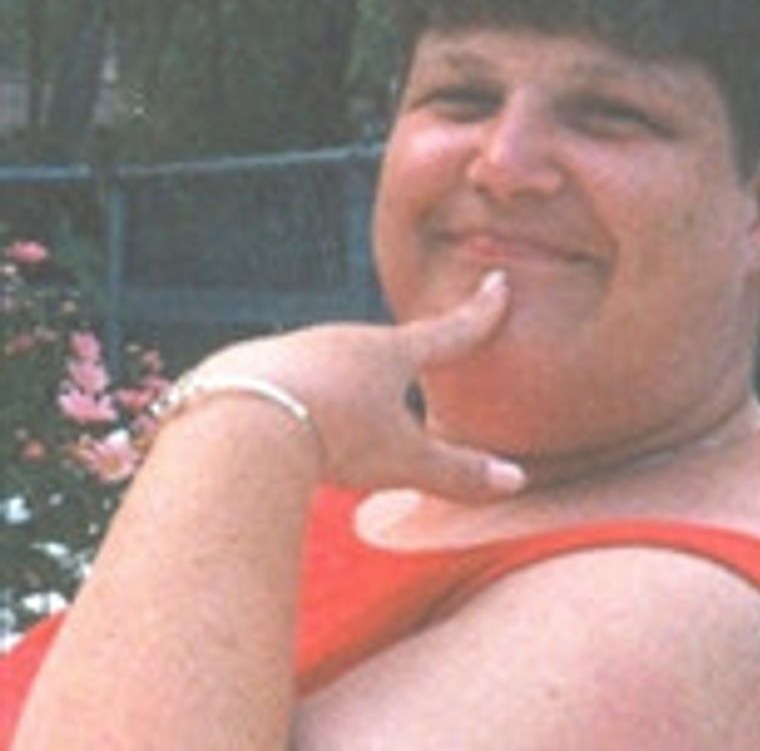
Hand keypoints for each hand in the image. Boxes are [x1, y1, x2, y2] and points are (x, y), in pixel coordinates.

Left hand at [193, 271, 523, 500]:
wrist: (237, 420)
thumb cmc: (334, 434)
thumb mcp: (402, 459)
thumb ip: (457, 472)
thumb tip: (515, 482)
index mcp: (390, 353)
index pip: (448, 330)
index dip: (479, 312)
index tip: (497, 283)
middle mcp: (342, 340)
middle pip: (384, 344)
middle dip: (402, 352)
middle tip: (421, 352)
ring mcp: (293, 349)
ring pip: (329, 360)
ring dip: (343, 379)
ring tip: (345, 408)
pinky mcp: (247, 367)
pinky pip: (281, 378)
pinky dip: (293, 395)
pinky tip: (283, 419)